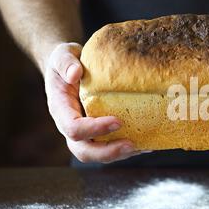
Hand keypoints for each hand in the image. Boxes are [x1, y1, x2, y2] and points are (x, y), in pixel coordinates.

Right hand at [44, 43, 144, 162]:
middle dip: (108, 152)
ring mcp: (86, 133)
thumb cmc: (67, 61)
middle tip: (132, 145)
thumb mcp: (62, 54)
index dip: (94, 129)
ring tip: (143, 147)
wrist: (71, 69)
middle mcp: (71, 127)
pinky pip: (111, 147)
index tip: (118, 121)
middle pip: (85, 151)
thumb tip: (75, 73)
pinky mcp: (99, 133)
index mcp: (61, 110)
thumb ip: (65, 61)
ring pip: (99, 155)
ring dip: (121, 154)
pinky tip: (148, 144)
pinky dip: (129, 149)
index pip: (73, 128)